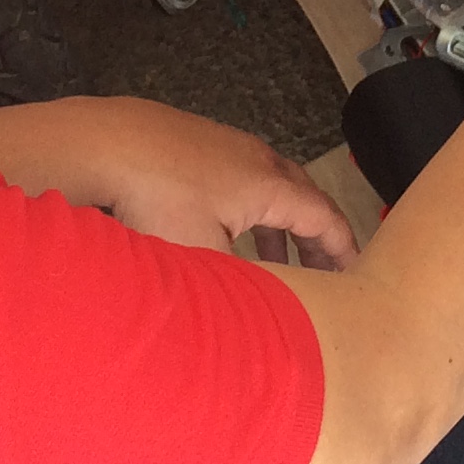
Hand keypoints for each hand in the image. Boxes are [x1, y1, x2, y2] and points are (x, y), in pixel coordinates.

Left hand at [64, 97, 359, 266]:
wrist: (106, 142)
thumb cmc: (155, 196)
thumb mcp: (203, 257)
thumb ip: (236, 289)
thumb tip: (252, 322)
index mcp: (269, 186)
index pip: (324, 218)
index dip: (343, 248)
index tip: (357, 272)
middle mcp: (257, 159)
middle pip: (304, 198)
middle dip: (317, 237)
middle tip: (326, 270)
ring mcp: (226, 145)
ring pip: (270, 187)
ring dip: (281, 224)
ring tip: (277, 259)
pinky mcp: (196, 141)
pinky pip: (241, 177)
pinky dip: (249, 209)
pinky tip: (224, 227)